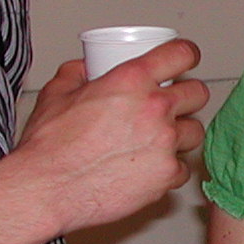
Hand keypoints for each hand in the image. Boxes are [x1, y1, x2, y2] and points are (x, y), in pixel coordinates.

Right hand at [8, 40, 209, 235]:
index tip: (185, 60)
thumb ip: (76, 74)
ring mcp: (165, 144)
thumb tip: (86, 68)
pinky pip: (182, 169)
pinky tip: (150, 168)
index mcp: (132, 80)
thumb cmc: (49, 145)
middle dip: (187, 97)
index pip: (180, 54)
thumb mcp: (56, 93)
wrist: (46, 189)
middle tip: (171, 104)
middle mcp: (155, 109)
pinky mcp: (166, 176)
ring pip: (194, 132)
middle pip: (197, 94)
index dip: (186, 55)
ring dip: (181, 134)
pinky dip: (169, 169)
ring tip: (159, 139)